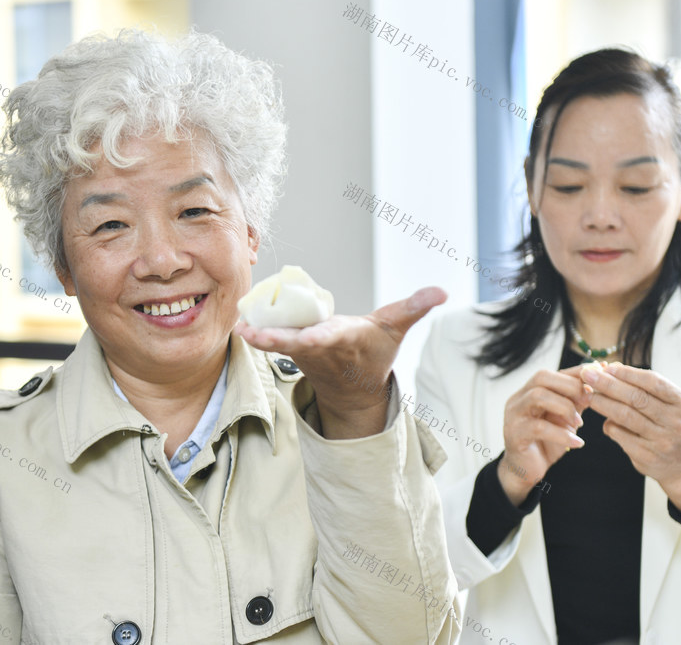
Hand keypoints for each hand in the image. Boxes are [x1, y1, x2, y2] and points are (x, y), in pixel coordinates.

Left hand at [236, 286, 445, 439]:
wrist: (354, 388)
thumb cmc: (374, 352)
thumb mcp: (396, 328)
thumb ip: (415, 306)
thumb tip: (443, 291)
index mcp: (344, 340)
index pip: (328, 338)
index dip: (315, 338)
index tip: (303, 338)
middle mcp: (320, 348)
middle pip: (293, 343)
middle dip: (273, 340)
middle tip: (249, 332)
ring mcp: (302, 353)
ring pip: (277, 343)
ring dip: (257, 336)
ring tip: (238, 325)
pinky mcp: (290, 351)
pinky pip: (271, 341)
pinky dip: (255, 333)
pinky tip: (237, 320)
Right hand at [499, 365, 590, 505]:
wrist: (526, 470)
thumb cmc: (546, 443)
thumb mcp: (564, 419)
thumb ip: (576, 401)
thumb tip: (597, 383)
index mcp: (529, 392)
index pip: (552, 373)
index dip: (575, 373)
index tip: (598, 378)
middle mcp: (518, 399)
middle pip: (541, 378)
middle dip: (570, 386)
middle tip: (589, 401)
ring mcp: (514, 416)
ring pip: (538, 397)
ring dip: (565, 407)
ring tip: (580, 424)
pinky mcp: (514, 434)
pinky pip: (538, 427)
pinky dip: (562, 434)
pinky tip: (577, 443)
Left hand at [581, 362, 680, 512]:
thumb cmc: (671, 425)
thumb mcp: (670, 404)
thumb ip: (646, 388)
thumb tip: (611, 369)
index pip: (653, 382)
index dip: (628, 373)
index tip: (607, 367)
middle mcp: (677, 422)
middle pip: (636, 398)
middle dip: (608, 384)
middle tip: (587, 374)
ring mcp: (663, 441)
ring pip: (625, 416)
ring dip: (602, 403)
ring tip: (589, 395)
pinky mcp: (647, 457)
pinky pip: (620, 435)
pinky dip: (609, 424)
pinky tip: (604, 419)